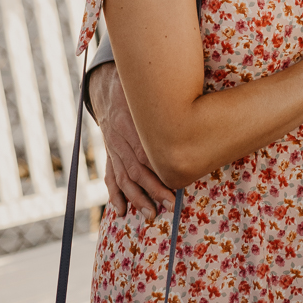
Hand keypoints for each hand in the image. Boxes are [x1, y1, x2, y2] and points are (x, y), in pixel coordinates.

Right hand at [89, 62, 174, 220]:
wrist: (108, 87)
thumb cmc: (138, 89)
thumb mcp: (149, 90)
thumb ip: (168, 97)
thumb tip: (194, 97)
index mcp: (129, 122)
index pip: (144, 153)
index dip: (158, 172)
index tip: (174, 186)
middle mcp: (119, 138)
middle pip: (136, 169)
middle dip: (153, 190)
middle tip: (170, 204)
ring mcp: (112, 148)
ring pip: (123, 177)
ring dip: (136, 198)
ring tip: (150, 214)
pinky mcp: (109, 153)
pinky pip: (110, 176)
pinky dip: (114, 195)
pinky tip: (120, 211)